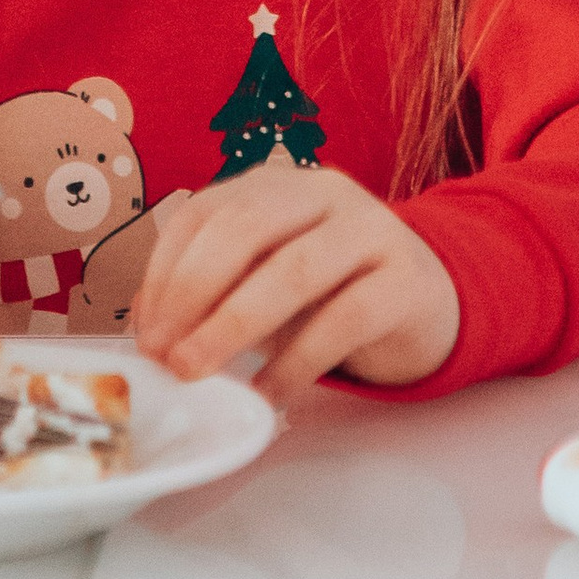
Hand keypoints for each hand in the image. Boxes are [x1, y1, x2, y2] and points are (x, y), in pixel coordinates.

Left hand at [130, 161, 460, 397]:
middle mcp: (323, 193)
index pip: (206, 210)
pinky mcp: (405, 280)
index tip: (145, 331)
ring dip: (233, 325)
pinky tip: (268, 393)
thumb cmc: (335, 292)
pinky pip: (344, 318)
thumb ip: (219, 289)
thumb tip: (150, 323)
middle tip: (166, 355)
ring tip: (200, 371)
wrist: (432, 301)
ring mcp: (370, 230)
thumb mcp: (271, 280)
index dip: (166, 269)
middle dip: (193, 292)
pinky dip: (296, 361)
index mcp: (278, 185)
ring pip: (292, 270)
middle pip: (244, 228)